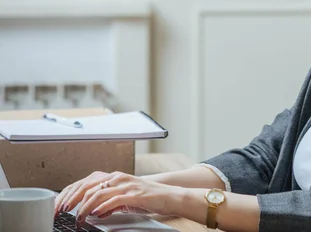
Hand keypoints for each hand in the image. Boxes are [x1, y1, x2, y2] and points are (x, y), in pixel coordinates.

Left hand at [54, 171, 183, 226]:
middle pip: (87, 185)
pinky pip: (114, 199)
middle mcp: (118, 178)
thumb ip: (109, 202)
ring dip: (84, 207)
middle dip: (71, 200)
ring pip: (98, 193)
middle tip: (61, 212)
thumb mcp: (124, 198)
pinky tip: (96, 215)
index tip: (58, 206)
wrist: (168, 196)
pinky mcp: (135, 194)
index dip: (69, 194)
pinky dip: (103, 207)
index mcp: (113, 176)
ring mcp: (126, 185)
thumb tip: (95, 212)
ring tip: (78, 218)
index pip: (84, 182)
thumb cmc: (146, 197)